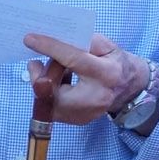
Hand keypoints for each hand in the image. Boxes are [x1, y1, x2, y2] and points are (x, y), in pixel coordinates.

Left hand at [22, 33, 144, 125]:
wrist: (129, 89)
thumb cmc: (114, 63)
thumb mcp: (106, 45)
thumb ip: (84, 41)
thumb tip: (56, 38)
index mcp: (106, 73)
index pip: (73, 59)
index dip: (50, 48)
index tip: (30, 39)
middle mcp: (97, 97)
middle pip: (55, 89)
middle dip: (40, 75)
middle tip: (36, 62)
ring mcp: (87, 113)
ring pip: (49, 101)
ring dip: (44, 84)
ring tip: (52, 71)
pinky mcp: (78, 120)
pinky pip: (52, 107)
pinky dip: (49, 93)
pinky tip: (57, 82)